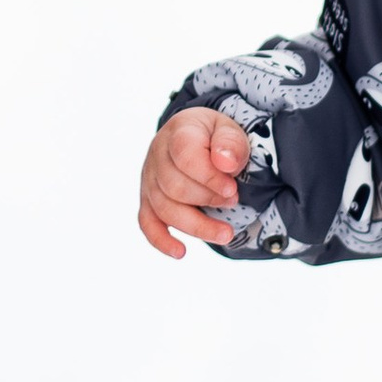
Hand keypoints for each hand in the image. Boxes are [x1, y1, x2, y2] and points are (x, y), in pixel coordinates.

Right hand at [138, 107, 248, 257]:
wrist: (197, 136)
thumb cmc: (215, 136)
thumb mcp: (230, 129)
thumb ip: (231, 143)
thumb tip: (225, 163)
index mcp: (178, 132)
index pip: (186, 157)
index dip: (210, 177)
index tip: (233, 189)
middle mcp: (157, 155)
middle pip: (174, 187)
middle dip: (208, 200)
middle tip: (233, 202)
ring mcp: (149, 179)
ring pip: (165, 209)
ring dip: (197, 226)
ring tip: (226, 233)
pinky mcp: (148, 200)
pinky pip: (147, 223)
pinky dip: (161, 240)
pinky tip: (180, 252)